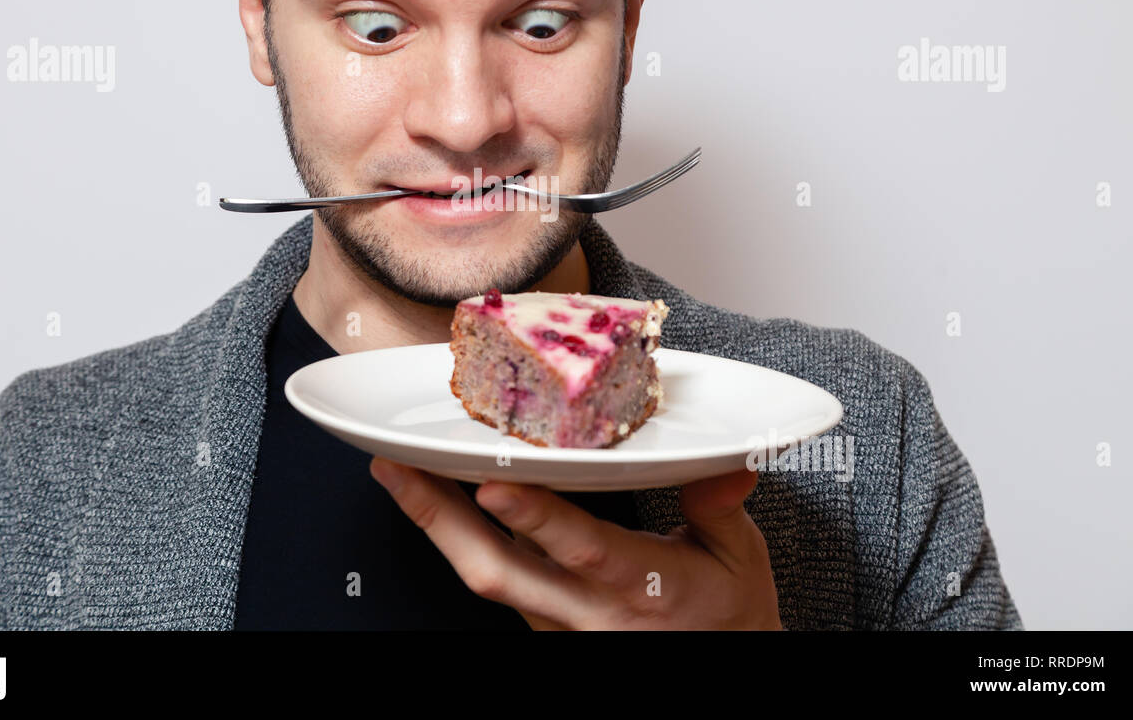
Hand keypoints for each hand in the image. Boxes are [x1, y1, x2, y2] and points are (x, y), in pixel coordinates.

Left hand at [370, 457, 782, 629]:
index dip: (536, 520)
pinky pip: (494, 580)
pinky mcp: (542, 625)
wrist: (722, 669)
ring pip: (485, 578)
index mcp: (640, 587)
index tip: (495, 486)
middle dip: (440, 520)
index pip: (581, 551)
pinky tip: (433, 499)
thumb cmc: (727, 611)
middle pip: (499, 572)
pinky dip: (459, 540)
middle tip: (395, 468)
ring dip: (436, 527)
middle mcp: (586, 611)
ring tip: (394, 473)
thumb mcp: (738, 557)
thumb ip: (719, 506)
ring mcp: (557, 623)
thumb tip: (730, 462)